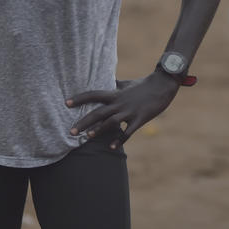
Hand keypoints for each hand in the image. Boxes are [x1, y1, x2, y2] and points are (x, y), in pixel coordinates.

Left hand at [66, 72, 180, 148]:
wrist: (162, 85)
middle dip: (84, 122)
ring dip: (98, 130)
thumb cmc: (143, 84)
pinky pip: (128, 132)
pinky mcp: (140, 119)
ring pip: (111, 122)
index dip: (79, 98)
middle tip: (70, 131)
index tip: (66, 103)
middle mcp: (119, 102)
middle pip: (98, 112)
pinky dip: (119, 140)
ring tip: (87, 137)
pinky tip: (111, 147)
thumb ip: (114, 84)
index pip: (93, 94)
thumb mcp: (126, 84)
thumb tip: (106, 80)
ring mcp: (129, 111)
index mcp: (115, 93)